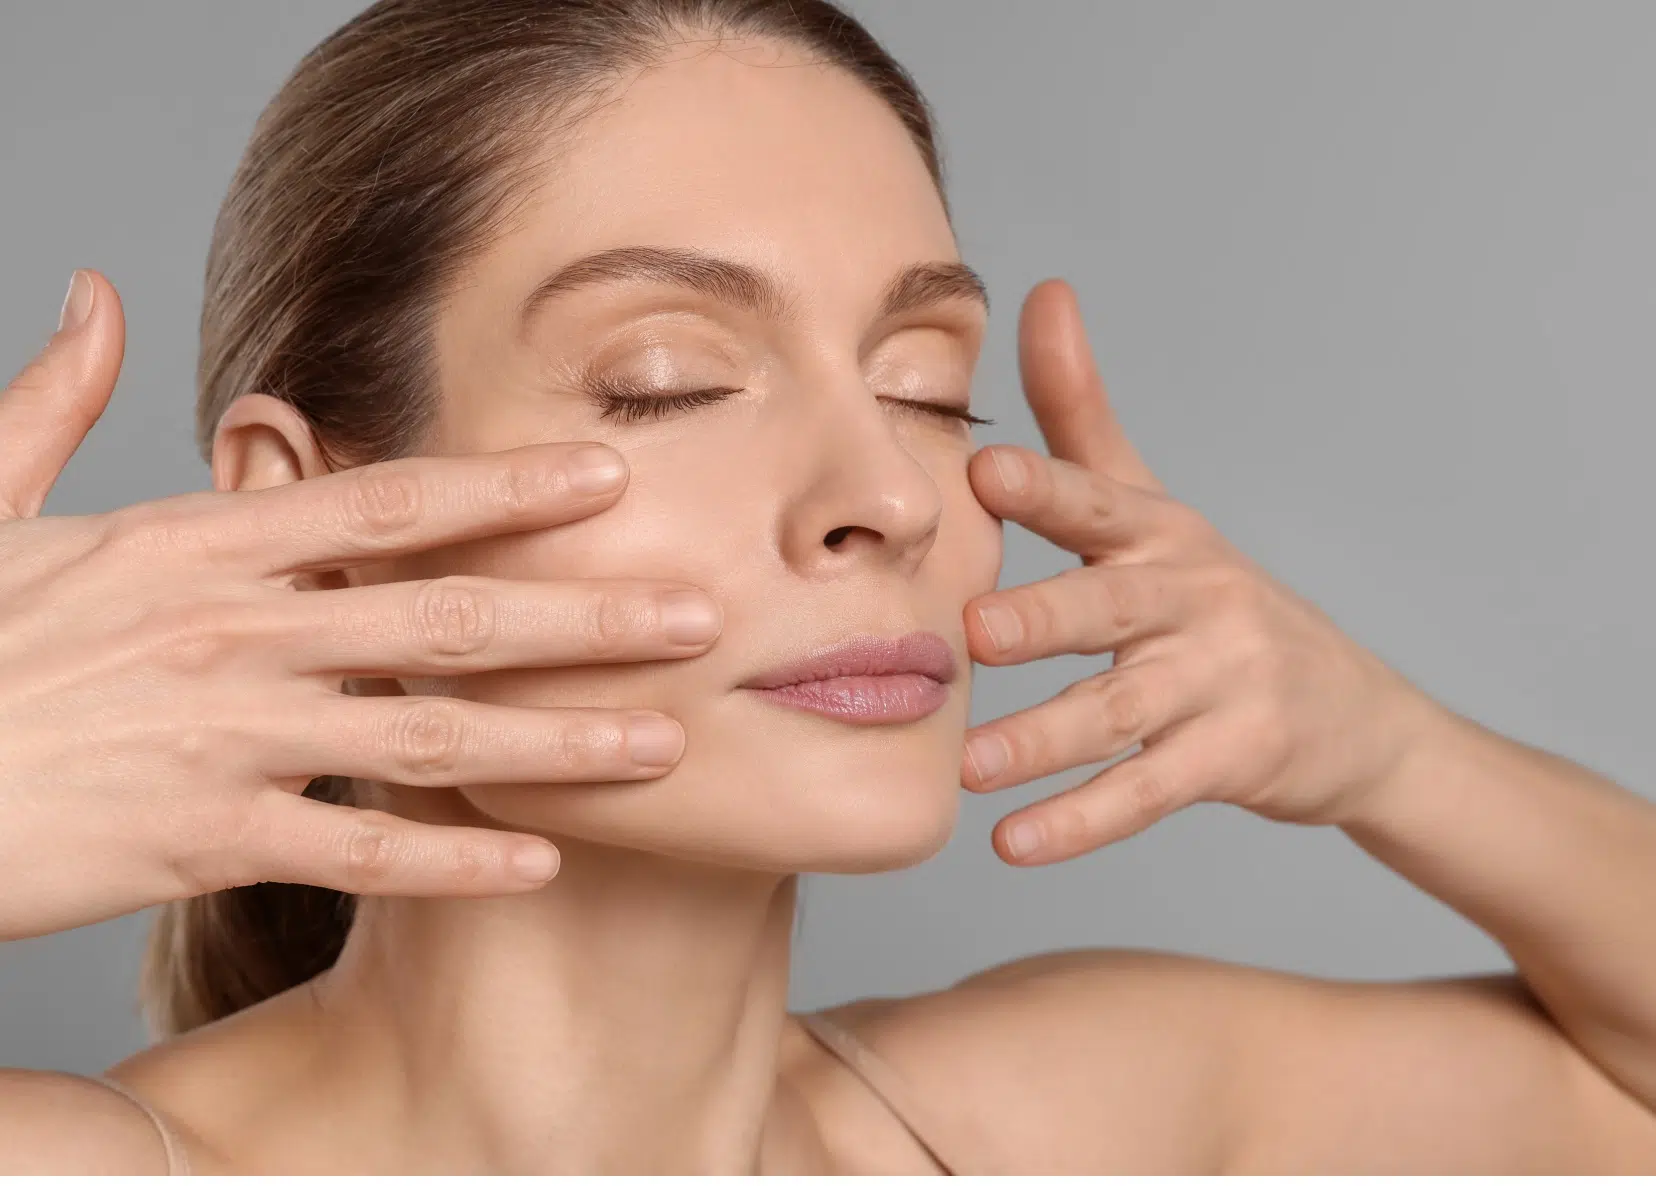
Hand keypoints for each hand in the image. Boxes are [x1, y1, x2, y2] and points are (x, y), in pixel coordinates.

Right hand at [0, 272, 721, 939]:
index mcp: (197, 545)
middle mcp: (234, 634)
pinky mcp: (202, 839)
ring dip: (560, 742)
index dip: (506, 491)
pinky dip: (453, 860)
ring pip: (430, 737)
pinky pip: (356, 852)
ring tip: (664, 744)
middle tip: (699, 614)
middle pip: (447, 616)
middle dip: (585, 615)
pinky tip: (541, 864)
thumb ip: (54, 401)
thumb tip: (94, 297)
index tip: (608, 480)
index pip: (383, 503)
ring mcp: (226, 739)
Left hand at [961, 279, 1444, 864]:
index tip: (984, 472)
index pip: (1099, 501)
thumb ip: (1084, 411)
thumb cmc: (1215, 600)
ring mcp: (1221, 681)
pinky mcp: (1235, 758)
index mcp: (1161, 534)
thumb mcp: (1155, 506)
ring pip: (1123, 709)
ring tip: (969, 767)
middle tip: (973, 630)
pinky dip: (1085, 819)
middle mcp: (1194, 598)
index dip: (1046, 487)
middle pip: (1112, 607)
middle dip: (1046, 615)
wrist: (1355, 714)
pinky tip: (1017, 843)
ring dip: (1045, 739)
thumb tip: (1041, 290)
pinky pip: (1150, 790)